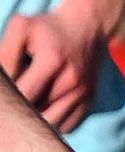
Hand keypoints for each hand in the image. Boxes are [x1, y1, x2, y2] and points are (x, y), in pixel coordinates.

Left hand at [0, 6, 102, 131]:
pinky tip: (43, 108)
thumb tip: (2, 87)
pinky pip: (67, 125)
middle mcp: (72, 81)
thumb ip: (5, 55)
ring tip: (27, 105)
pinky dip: (53, 123)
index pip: (23, 95)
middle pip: (38, 113)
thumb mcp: (20, 28)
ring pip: (53, 123)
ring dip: (36, 119)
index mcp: (53, 61)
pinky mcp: (90, 100)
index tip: (5, 98)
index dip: (10, 100)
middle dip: (21, 111)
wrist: (88, 26)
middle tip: (14, 102)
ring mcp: (84, 93)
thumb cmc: (47, 27)